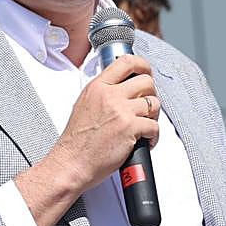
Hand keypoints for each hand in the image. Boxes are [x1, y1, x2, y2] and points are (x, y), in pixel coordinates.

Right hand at [49, 54, 159, 192]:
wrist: (71, 163)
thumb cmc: (76, 141)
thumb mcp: (84, 105)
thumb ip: (103, 93)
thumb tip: (123, 88)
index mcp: (97, 87)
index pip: (126, 62)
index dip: (142, 65)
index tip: (146, 72)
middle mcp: (110, 95)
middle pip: (146, 81)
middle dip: (151, 94)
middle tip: (146, 107)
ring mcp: (121, 111)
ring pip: (154, 103)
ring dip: (153, 116)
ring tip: (144, 126)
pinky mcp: (131, 128)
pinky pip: (155, 126)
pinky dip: (153, 136)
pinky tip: (144, 141)